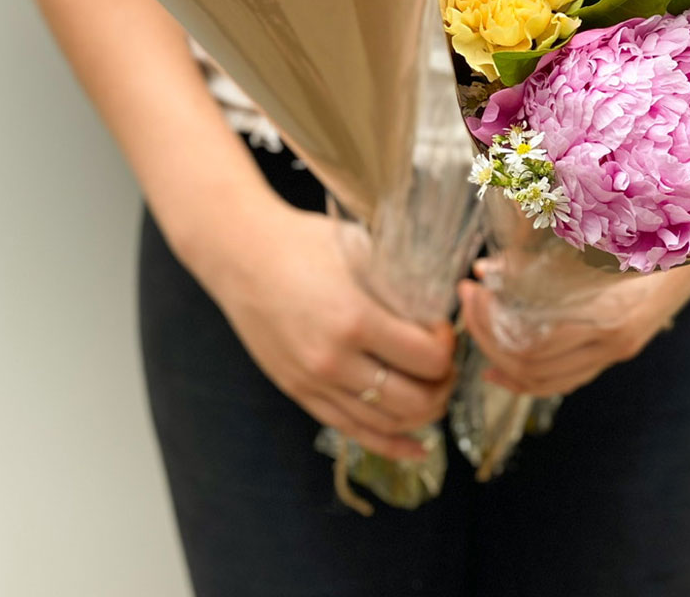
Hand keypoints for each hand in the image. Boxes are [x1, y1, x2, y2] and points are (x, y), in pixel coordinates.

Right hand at [201, 196, 456, 460]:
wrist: (241, 254)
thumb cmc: (303, 242)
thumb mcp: (361, 251)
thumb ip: (399, 282)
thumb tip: (443, 302)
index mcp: (355, 319)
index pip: (427, 358)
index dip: (447, 347)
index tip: (444, 329)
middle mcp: (335, 361)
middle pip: (414, 400)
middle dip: (443, 384)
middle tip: (447, 364)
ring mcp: (315, 383)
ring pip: (387, 423)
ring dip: (423, 413)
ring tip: (434, 391)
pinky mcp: (300, 393)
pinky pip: (353, 432)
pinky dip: (391, 444)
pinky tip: (417, 447)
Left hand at [458, 257, 689, 397]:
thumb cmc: (657, 228)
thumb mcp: (602, 234)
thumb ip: (547, 252)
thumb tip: (491, 269)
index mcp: (609, 319)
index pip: (531, 348)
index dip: (490, 324)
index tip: (472, 287)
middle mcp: (613, 344)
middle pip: (530, 368)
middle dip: (486, 334)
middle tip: (465, 296)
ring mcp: (618, 349)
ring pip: (545, 381)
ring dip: (500, 354)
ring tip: (476, 318)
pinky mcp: (618, 346)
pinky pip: (564, 376)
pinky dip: (526, 374)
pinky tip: (500, 362)